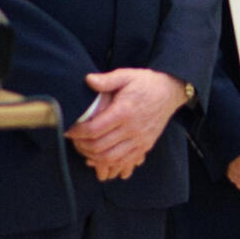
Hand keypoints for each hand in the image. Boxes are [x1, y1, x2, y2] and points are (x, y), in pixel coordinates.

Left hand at [68, 67, 185, 178]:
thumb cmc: (145, 83)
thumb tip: (88, 80)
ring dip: (92, 156)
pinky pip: (124, 161)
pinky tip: (99, 155)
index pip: (95, 129)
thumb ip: (107, 79)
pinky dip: (108, 163)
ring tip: (84, 148)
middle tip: (74, 140)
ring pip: (110, 158)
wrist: (170, 91)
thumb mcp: (127, 75)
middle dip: (81, 146)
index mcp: (125, 111)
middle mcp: (133, 128)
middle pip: (100, 146)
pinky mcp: (145, 146)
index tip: (69, 130)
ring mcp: (140, 139)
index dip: (77, 132)